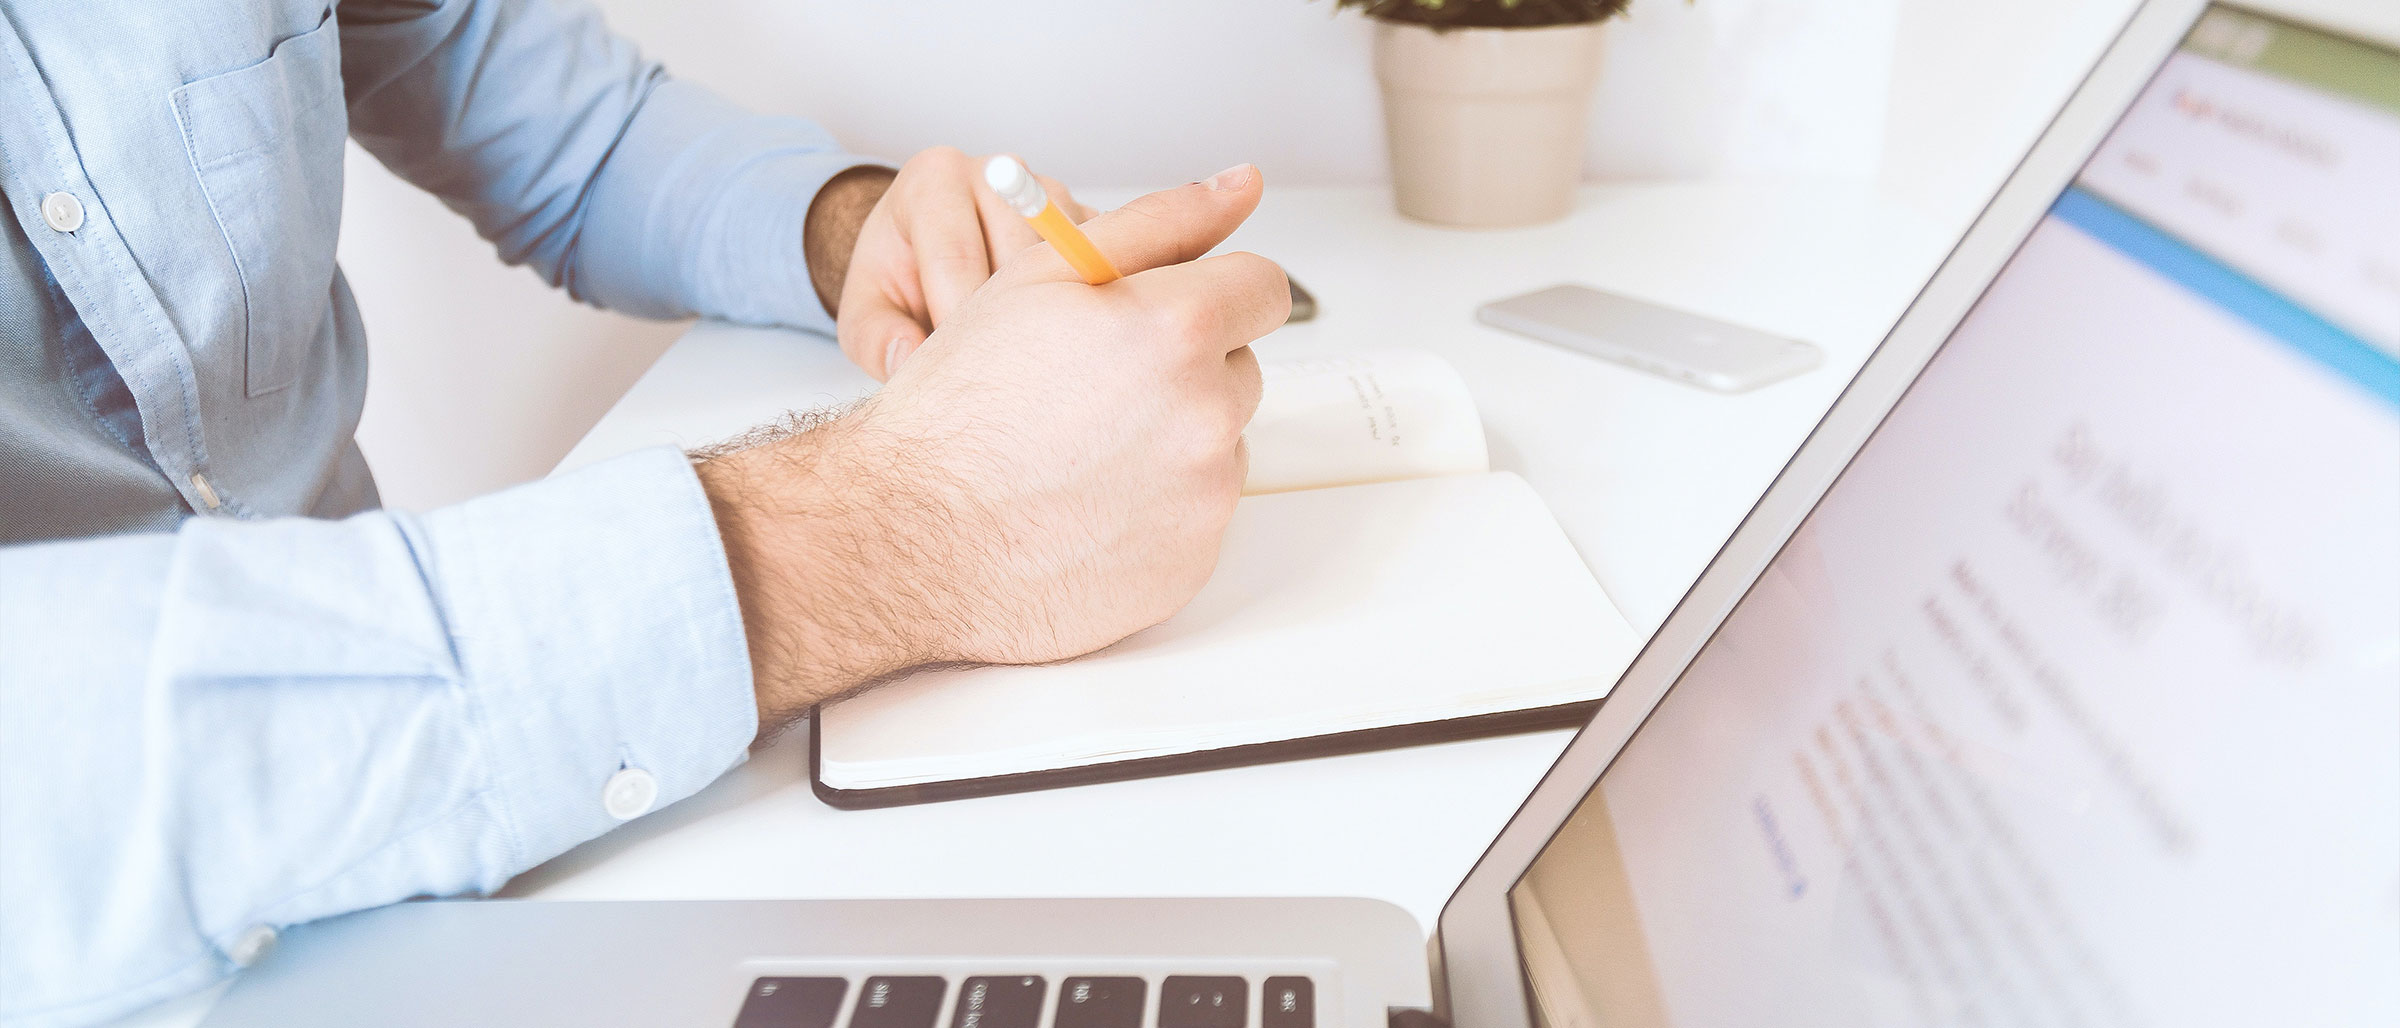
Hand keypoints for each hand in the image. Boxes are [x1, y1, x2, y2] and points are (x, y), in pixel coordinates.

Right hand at [702, 165, 1284, 730]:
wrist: (911, 535)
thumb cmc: (962, 404)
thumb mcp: (1044, 276)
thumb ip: (1159, 222)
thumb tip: (1241, 184)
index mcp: (1177, 327)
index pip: (1262, 287)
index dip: (1213, 293)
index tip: (1173, 312)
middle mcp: (1206, 413)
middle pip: (1241, 368)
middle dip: (1185, 369)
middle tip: (1095, 388)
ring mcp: (1204, 496)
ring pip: (1221, 444)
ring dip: (1173, 439)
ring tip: (1082, 450)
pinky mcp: (1193, 563)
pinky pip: (1199, 515)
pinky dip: (1158, 508)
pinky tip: (1086, 505)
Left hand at [818, 147, 1098, 381]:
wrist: (931, 254)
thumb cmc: (898, 281)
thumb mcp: (864, 313)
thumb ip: (876, 338)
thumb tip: (909, 361)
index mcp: (933, 179)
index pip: (956, 255)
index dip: (957, 323)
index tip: (957, 373)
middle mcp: (998, 172)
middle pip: (1020, 258)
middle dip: (1009, 324)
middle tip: (997, 375)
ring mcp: (1050, 192)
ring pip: (1068, 264)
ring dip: (1053, 318)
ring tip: (1029, 360)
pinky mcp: (1090, 219)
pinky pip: (1103, 268)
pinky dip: (1086, 309)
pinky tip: (1061, 342)